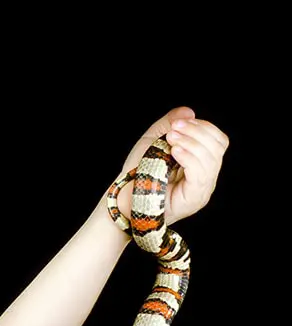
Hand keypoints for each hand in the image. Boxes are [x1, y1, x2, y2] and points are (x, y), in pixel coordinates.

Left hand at [113, 106, 228, 225]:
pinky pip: (201, 174)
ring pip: (211, 159)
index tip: (179, 122)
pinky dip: (189, 157)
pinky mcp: (194, 198)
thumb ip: (168, 124)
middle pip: (218, 147)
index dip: (202, 127)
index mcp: (200, 163)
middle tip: (173, 130)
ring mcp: (202, 189)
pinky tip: (174, 151)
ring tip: (171, 139)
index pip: (217, 140)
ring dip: (190, 142)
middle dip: (196, 132)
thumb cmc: (137, 172)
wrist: (123, 197)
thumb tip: (189, 112)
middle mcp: (206, 177)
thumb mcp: (152, 141)